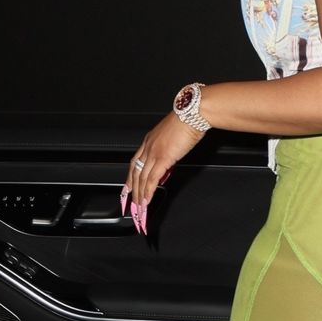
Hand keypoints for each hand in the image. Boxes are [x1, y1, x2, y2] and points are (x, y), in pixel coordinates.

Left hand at [122, 111, 204, 232]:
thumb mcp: (173, 136)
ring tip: (140, 208)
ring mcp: (154, 152)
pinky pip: (152, 179)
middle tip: (131, 204)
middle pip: (135, 173)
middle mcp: (148, 147)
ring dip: (139, 195)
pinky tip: (147, 200)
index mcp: (149, 141)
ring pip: (142, 178)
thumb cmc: (188, 121)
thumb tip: (169, 164)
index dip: (130, 178)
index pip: (134, 163)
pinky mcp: (163, 158)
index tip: (128, 189)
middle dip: (132, 190)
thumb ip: (168, 150)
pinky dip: (148, 192)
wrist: (193, 113)